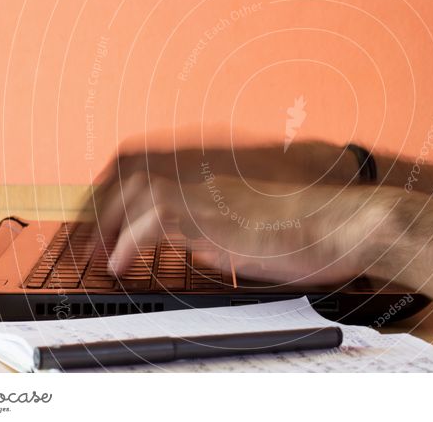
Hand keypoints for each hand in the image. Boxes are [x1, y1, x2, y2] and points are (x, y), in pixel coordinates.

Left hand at [82, 139, 357, 241]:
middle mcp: (207, 181)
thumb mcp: (260, 229)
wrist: (345, 224)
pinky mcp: (216, 218)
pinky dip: (129, 242)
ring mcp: (210, 196)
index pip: (150, 170)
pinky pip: (154, 220)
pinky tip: (123, 264)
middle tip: (87, 239)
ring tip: (98, 254)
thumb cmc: (313, 231)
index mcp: (216, 183)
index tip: (103, 224)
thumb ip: (224, 230)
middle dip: (100, 203)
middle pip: (132, 169)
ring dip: (108, 221)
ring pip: (136, 189)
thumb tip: (201, 246)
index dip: (118, 193)